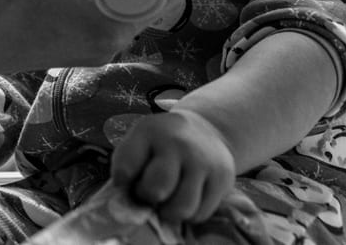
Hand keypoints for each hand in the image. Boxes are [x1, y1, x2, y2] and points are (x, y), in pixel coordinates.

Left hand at [110, 110, 234, 223]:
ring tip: (167, 200)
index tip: (127, 180)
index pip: (125, 168)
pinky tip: (185, 198)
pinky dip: (189, 215)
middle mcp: (177, 143)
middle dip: (148, 198)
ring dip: (169, 212)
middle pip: (156, 189)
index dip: (122, 182)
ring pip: (182, 208)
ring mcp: (202, 160)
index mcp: (148, 131)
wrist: (203, 130)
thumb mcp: (139, 143)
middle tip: (150, 192)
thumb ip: (127, 167)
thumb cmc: (160, 145)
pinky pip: (201, 214)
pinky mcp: (223, 177)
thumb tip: (127, 206)